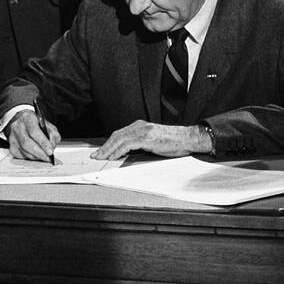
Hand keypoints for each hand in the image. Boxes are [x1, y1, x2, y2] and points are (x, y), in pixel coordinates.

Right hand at [5, 110, 60, 161]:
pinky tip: (37, 155)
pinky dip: (31, 158)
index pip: (34, 132)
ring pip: (24, 152)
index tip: (50, 151)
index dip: (43, 143)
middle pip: (27, 144)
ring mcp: (12, 138)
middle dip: (40, 153)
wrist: (20, 120)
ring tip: (45, 157)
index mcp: (27, 118)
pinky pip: (22, 156)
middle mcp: (17, 127)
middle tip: (49, 158)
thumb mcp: (46, 123)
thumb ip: (52, 133)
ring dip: (37, 157)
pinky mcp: (12, 147)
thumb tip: (52, 146)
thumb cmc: (35, 122)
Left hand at [92, 121, 208, 159]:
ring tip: (101, 157)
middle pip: (117, 135)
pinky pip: (127, 144)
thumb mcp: (154, 142)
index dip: (109, 143)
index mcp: (141, 126)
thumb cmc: (173, 142)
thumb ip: (141, 144)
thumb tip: (127, 154)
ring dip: (108, 149)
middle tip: (96, 155)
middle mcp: (140, 126)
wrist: (187, 138)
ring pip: (119, 139)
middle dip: (105, 146)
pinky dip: (118, 151)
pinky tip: (113, 157)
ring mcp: (143, 131)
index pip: (120, 134)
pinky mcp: (147, 137)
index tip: (102, 151)